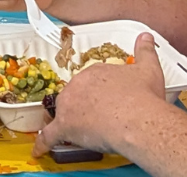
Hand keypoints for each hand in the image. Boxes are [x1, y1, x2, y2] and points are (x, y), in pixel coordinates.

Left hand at [32, 33, 168, 155]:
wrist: (138, 118)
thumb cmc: (143, 97)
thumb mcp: (147, 69)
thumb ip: (144, 51)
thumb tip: (146, 37)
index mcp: (93, 73)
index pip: (89, 82)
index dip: (98, 94)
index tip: (106, 101)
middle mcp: (77, 86)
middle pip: (74, 97)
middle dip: (84, 107)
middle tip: (101, 117)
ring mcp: (68, 106)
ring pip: (63, 114)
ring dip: (70, 122)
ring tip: (84, 131)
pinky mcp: (65, 127)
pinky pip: (49, 136)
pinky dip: (44, 143)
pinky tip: (39, 150)